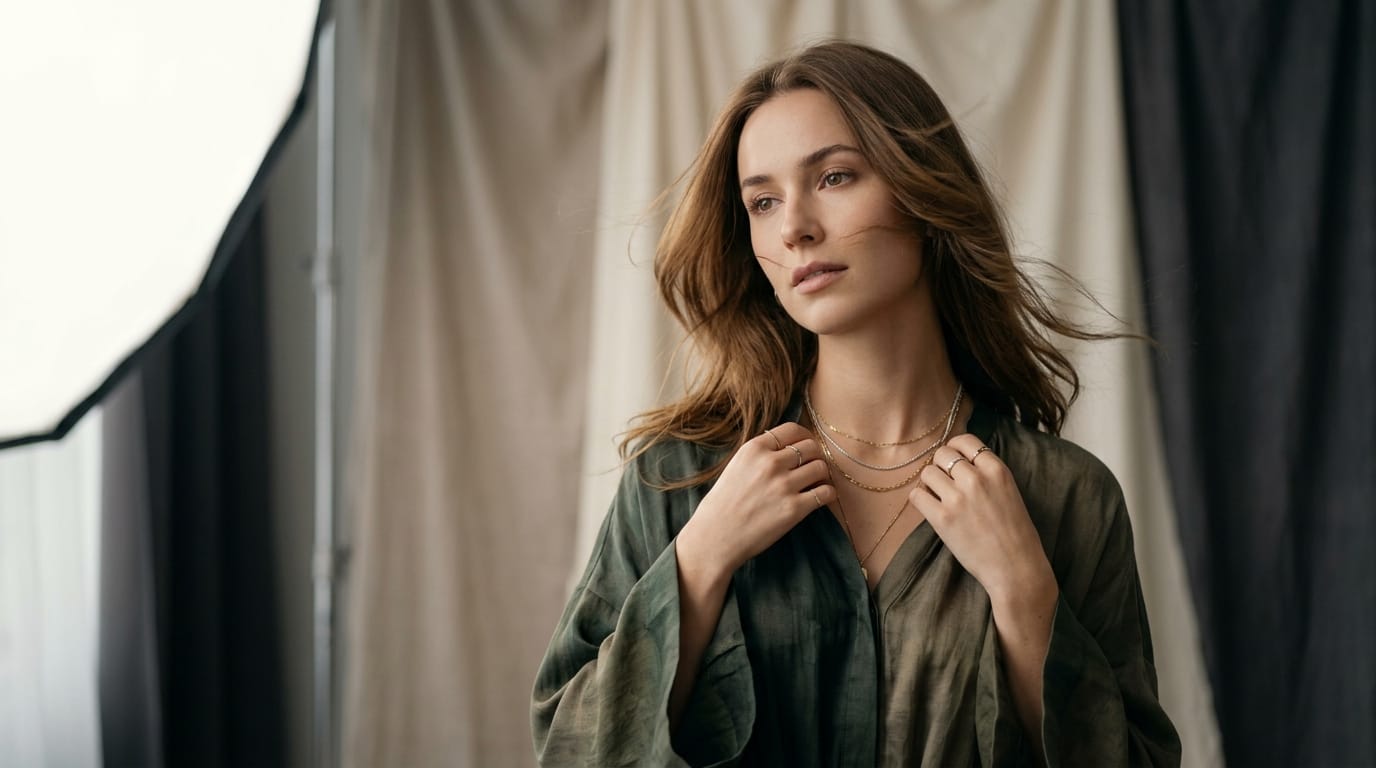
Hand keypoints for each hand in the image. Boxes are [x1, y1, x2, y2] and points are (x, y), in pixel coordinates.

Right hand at [677, 422, 835, 578]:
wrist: (715, 537)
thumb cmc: (723, 504)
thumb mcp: (736, 466)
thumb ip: (761, 454)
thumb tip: (790, 448)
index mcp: (754, 449)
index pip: (793, 430)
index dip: (805, 437)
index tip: (807, 446)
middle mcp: (770, 463)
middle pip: (811, 447)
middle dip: (816, 456)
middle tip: (813, 468)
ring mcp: (783, 486)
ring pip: (821, 467)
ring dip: (822, 475)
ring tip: (816, 484)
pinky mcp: (794, 509)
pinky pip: (826, 492)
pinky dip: (828, 494)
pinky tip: (820, 497)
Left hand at [909, 435, 1055, 606]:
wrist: (1016, 568)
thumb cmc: (1015, 533)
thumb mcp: (1009, 491)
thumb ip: (987, 474)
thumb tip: (958, 461)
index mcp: (997, 470)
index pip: (964, 440)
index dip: (955, 449)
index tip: (953, 461)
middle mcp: (976, 479)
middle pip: (942, 454)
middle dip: (940, 466)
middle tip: (945, 483)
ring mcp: (958, 498)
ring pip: (927, 473)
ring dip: (929, 483)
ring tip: (938, 497)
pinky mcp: (942, 519)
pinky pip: (916, 495)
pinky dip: (920, 500)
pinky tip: (930, 508)